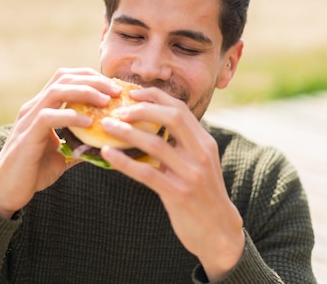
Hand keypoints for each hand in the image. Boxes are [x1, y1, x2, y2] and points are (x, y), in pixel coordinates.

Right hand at [0, 68, 121, 218]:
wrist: (6, 192)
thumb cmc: (32, 172)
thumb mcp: (61, 154)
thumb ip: (78, 144)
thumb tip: (103, 143)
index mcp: (41, 107)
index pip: (65, 78)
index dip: (90, 77)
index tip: (112, 87)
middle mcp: (33, 107)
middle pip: (64, 78)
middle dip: (93, 80)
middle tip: (116, 91)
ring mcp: (28, 119)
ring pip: (57, 91)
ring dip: (85, 92)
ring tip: (106, 101)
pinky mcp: (27, 136)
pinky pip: (49, 117)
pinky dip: (71, 116)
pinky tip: (89, 123)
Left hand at [100, 87, 244, 280]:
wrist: (219, 233)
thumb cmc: (201, 196)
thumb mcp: (197, 165)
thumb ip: (180, 146)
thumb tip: (147, 127)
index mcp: (204, 142)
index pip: (180, 109)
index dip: (155, 97)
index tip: (132, 93)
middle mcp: (200, 154)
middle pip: (172, 117)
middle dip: (142, 108)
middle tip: (118, 109)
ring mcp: (191, 174)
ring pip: (156, 143)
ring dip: (127, 132)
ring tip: (106, 126)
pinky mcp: (179, 194)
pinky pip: (147, 173)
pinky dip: (124, 162)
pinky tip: (107, 154)